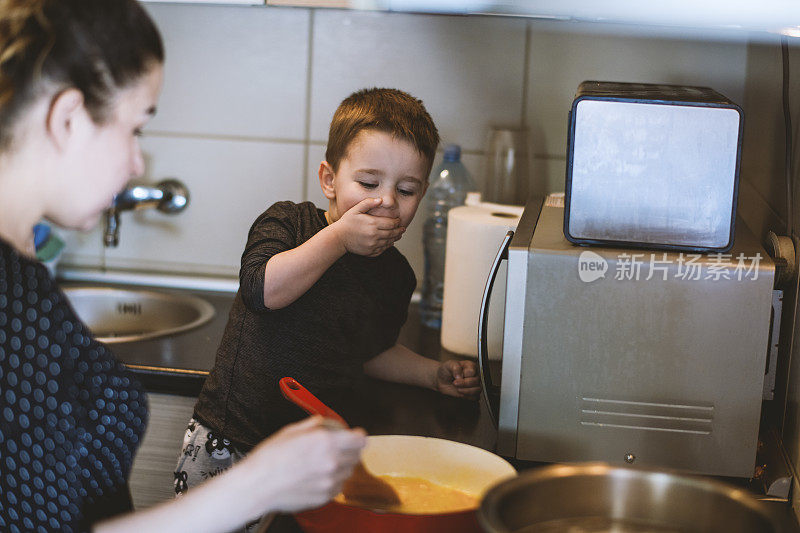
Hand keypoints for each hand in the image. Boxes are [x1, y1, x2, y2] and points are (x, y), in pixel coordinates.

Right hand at [240, 416, 365, 513]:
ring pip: (349, 471)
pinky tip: (317, 476)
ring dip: (341, 466)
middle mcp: (332, 462)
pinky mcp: (325, 496)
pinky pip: (338, 487)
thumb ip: (314, 425)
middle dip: (349, 450)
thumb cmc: (269, 459)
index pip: (360, 439)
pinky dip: (333, 481)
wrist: (257, 485)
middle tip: (337, 449)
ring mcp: (330, 481)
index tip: (355, 436)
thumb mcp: (291, 431)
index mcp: (325, 442)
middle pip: (357, 455)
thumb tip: (323, 422)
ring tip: (322, 464)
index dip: (357, 436)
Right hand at [330, 198, 404, 256]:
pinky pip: (383, 249)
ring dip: (395, 238)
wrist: (338, 238)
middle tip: (402, 229)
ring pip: (389, 242)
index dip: (397, 222)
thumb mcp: (356, 209)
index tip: (399, 220)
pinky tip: (389, 243)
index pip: (391, 223)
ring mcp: (373, 245)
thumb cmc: (347, 222)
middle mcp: (375, 235)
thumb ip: (368, 203)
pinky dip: (388, 246)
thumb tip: (380, 200)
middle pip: (393, 233)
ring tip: (398, 235)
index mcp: (373, 224)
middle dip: (399, 231)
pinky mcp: (370, 252)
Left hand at [435, 359, 480, 398]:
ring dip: (467, 391)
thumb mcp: (449, 365)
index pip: (473, 371)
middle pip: (476, 381)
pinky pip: (475, 397)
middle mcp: (474, 375)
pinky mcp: (471, 393)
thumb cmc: (446, 370)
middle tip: (455, 383)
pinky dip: (468, 396)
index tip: (456, 376)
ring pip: (477, 390)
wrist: (441, 379)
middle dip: (465, 383)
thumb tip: (460, 376)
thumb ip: (456, 368)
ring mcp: (474, 384)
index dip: (465, 375)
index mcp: (471, 366)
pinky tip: (460, 393)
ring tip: (458, 389)